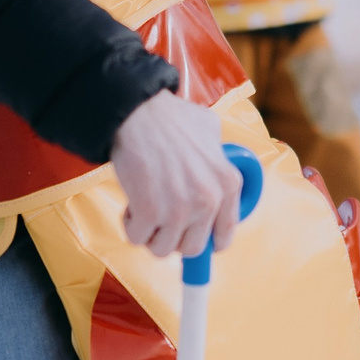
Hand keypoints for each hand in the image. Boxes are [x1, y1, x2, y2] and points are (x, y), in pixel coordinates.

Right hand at [110, 90, 241, 258]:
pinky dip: (130, 224)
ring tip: (145, 208)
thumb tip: (217, 173)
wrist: (137, 111)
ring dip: (150, 234)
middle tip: (162, 218)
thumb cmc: (171, 117)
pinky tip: (132, 202)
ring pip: (163, 249)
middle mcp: (209, 200)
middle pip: (192, 248)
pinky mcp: (149, 211)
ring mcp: (179, 209)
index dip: (205, 239)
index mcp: (229, 183)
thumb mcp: (212, 132)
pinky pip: (136, 237)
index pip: (224, 236)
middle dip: (174, 237)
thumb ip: (218, 159)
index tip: (191, 235)